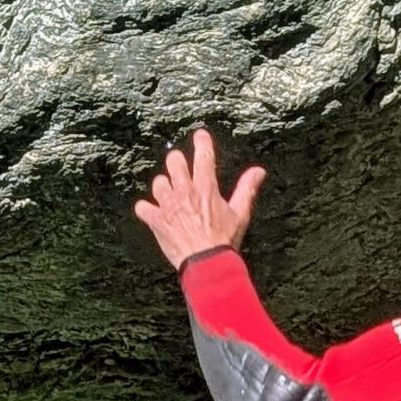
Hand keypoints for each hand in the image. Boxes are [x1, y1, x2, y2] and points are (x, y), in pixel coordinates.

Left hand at [134, 128, 266, 269]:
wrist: (207, 264)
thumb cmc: (224, 241)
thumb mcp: (240, 214)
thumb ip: (247, 189)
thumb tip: (259, 171)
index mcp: (206, 187)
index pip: (203, 155)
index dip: (202, 141)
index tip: (200, 136)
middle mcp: (185, 191)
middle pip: (174, 160)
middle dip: (177, 162)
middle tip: (180, 170)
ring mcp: (169, 205)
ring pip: (158, 182)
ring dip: (163, 187)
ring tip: (169, 197)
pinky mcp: (157, 220)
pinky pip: (142, 207)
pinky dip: (146, 210)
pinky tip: (152, 213)